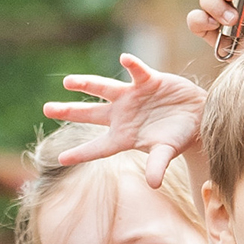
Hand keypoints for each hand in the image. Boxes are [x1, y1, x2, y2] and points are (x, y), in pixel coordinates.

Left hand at [43, 54, 204, 185]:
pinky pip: (137, 71)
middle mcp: (122, 115)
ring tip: (68, 81)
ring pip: (104, 88)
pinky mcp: (147, 81)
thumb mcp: (166, 152)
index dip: (81, 153)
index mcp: (123, 136)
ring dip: (86, 84)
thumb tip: (153, 184)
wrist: (196, 116)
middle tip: (47, 109)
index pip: (98, 147)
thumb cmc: (177, 137)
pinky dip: (132, 65)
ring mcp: (132, 97)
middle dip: (69, 111)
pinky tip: (124, 59)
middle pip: (90, 114)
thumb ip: (157, 165)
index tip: (61, 159)